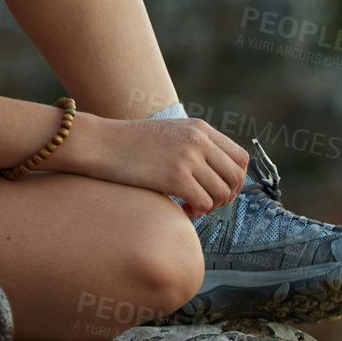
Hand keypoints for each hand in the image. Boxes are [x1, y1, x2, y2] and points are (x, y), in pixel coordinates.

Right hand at [103, 117, 248, 216]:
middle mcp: (199, 140)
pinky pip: (204, 202)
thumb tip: (218, 174)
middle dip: (227, 196)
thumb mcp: (170, 133)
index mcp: (200, 128)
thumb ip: (196, 145)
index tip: (220, 190)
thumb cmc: (131, 143)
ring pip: (221, 193)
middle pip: (236, 177)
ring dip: (210, 206)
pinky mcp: (175, 176)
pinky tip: (183, 209)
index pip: (241, 157)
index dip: (236, 179)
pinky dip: (197, 212)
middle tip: (207, 202)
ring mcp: (188, 157)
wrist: (101, 143)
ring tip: (191, 205)